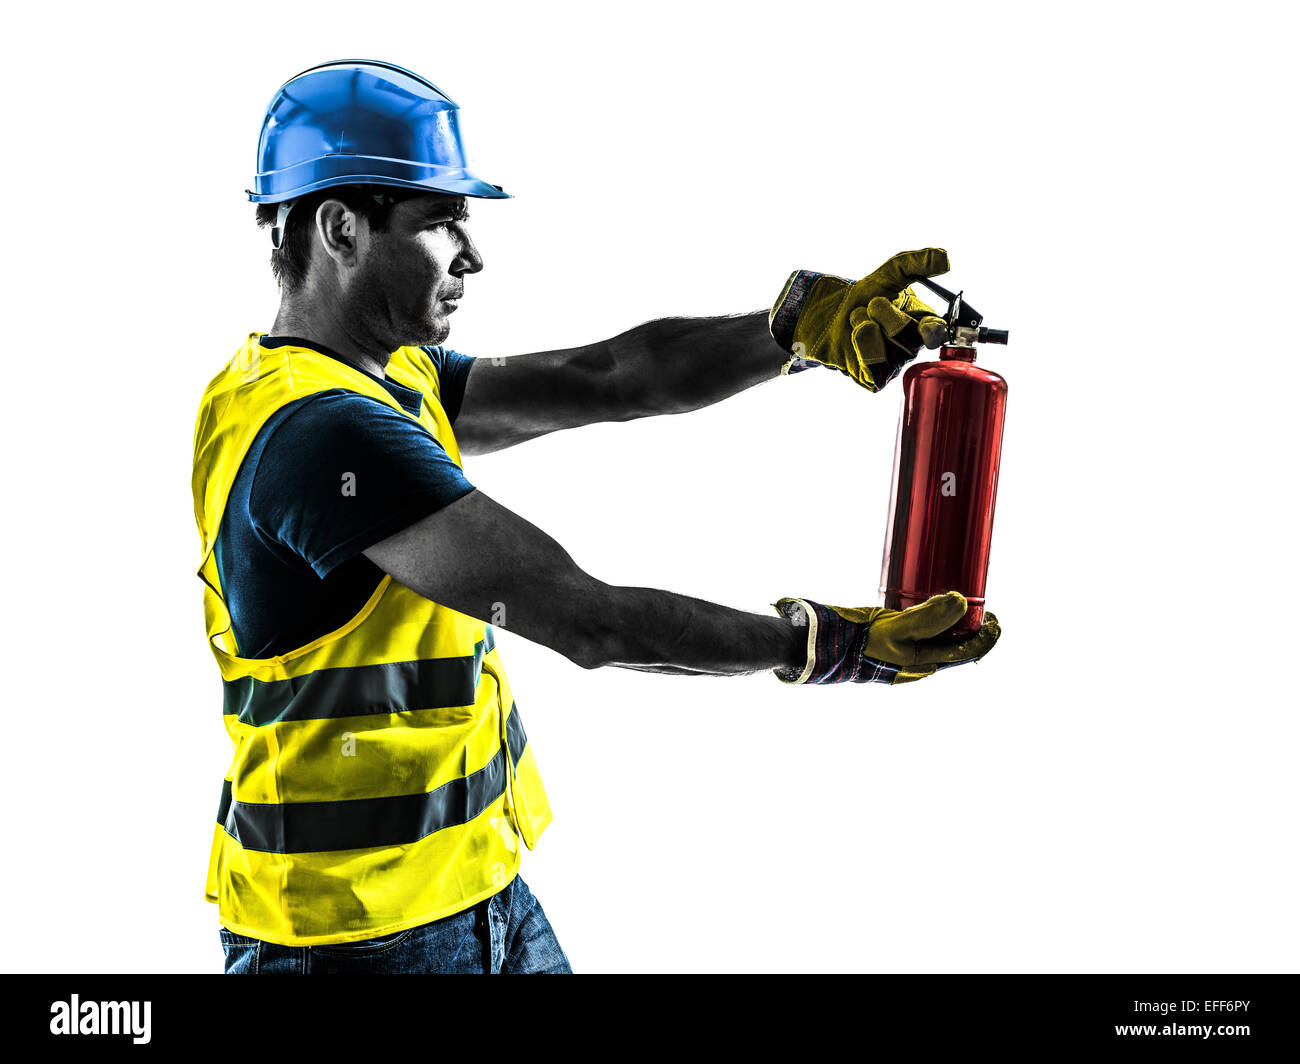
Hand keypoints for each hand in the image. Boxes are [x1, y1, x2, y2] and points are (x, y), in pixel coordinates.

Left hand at [768, 248, 951, 391]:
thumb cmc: (865, 295)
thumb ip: (916, 263)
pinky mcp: (875, 377)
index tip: (926, 328)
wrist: (831, 313)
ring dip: (866, 327)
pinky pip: (872, 367)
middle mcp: (911, 345)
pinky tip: (853, 337)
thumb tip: (944, 257)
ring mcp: (894, 363)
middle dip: (885, 315)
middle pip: (906, 336)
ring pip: (886, 351)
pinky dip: (859, 345)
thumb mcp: (890, 273)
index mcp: (922, 322)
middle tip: (873, 304)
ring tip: (859, 318)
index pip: (937, 332)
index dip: (933, 332)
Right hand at [773, 591, 999, 684]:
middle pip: (953, 644)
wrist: (824, 645)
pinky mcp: (889, 640)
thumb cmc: (862, 643)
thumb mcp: (899, 630)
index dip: (986, 636)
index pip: (966, 652)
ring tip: (956, 600)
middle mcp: (916, 661)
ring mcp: (902, 651)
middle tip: (979, 603)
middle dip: (969, 626)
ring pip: (935, 636)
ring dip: (949, 621)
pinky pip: (917, 628)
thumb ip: (929, 617)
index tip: (995, 617)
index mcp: (924, 664)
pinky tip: (924, 601)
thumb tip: (962, 601)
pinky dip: (929, 617)